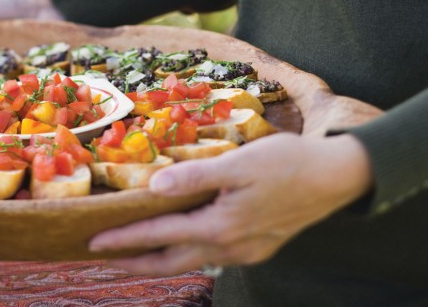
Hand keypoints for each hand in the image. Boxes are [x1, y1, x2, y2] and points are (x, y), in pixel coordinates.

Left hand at [89, 133, 372, 275]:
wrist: (334, 178)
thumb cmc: (288, 163)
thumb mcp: (240, 163)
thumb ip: (196, 177)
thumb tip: (155, 187)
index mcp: (221, 226)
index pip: (160, 235)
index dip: (124, 239)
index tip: (93, 244)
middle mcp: (230, 248)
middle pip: (170, 263)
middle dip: (133, 263)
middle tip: (103, 260)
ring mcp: (245, 252)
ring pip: (190, 261)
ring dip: (158, 260)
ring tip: (133, 254)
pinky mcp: (256, 248)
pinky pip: (210, 256)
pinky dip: (184, 251)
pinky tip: (179, 241)